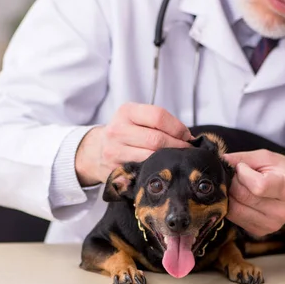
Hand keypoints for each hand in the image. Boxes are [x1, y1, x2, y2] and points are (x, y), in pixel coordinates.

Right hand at [75, 102, 192, 185]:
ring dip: (169, 159)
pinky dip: (156, 170)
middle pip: (157, 139)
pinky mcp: (115, 170)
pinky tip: (162, 169)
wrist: (96, 151)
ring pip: (151, 157)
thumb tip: (188, 137)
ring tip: (178, 159)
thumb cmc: (126, 132)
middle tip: (188, 151)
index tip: (187, 136)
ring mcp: (114, 152)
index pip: (158, 116)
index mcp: (126, 111)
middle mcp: (117, 130)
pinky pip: (143, 171)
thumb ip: (159, 122)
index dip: (178, 127)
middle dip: (178, 146)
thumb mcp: (137, 118)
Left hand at [222, 150, 284, 237]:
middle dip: (233, 182)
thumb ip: (242, 158)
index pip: (258, 186)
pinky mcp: (260, 231)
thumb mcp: (267, 158)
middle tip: (240, 175)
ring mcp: (271, 225)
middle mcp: (281, 211)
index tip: (244, 167)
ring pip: (234, 209)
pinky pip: (234, 217)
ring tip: (242, 186)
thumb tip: (220, 161)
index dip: (243, 174)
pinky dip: (233, 205)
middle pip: (242, 197)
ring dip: (231, 195)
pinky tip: (243, 197)